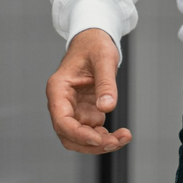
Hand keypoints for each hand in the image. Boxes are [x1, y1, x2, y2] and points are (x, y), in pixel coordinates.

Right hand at [47, 28, 131, 153]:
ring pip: (80, 137)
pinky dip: (104, 136)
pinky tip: (121, 135)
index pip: (62, 120)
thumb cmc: (95, 45)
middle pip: (69, 135)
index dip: (78, 134)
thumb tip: (107, 108)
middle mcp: (62, 102)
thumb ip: (105, 83)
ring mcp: (73, 109)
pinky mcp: (84, 111)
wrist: (94, 39)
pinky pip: (91, 131)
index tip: (98, 139)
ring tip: (124, 138)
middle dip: (92, 143)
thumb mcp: (104, 58)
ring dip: (100, 143)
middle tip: (117, 142)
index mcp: (58, 89)